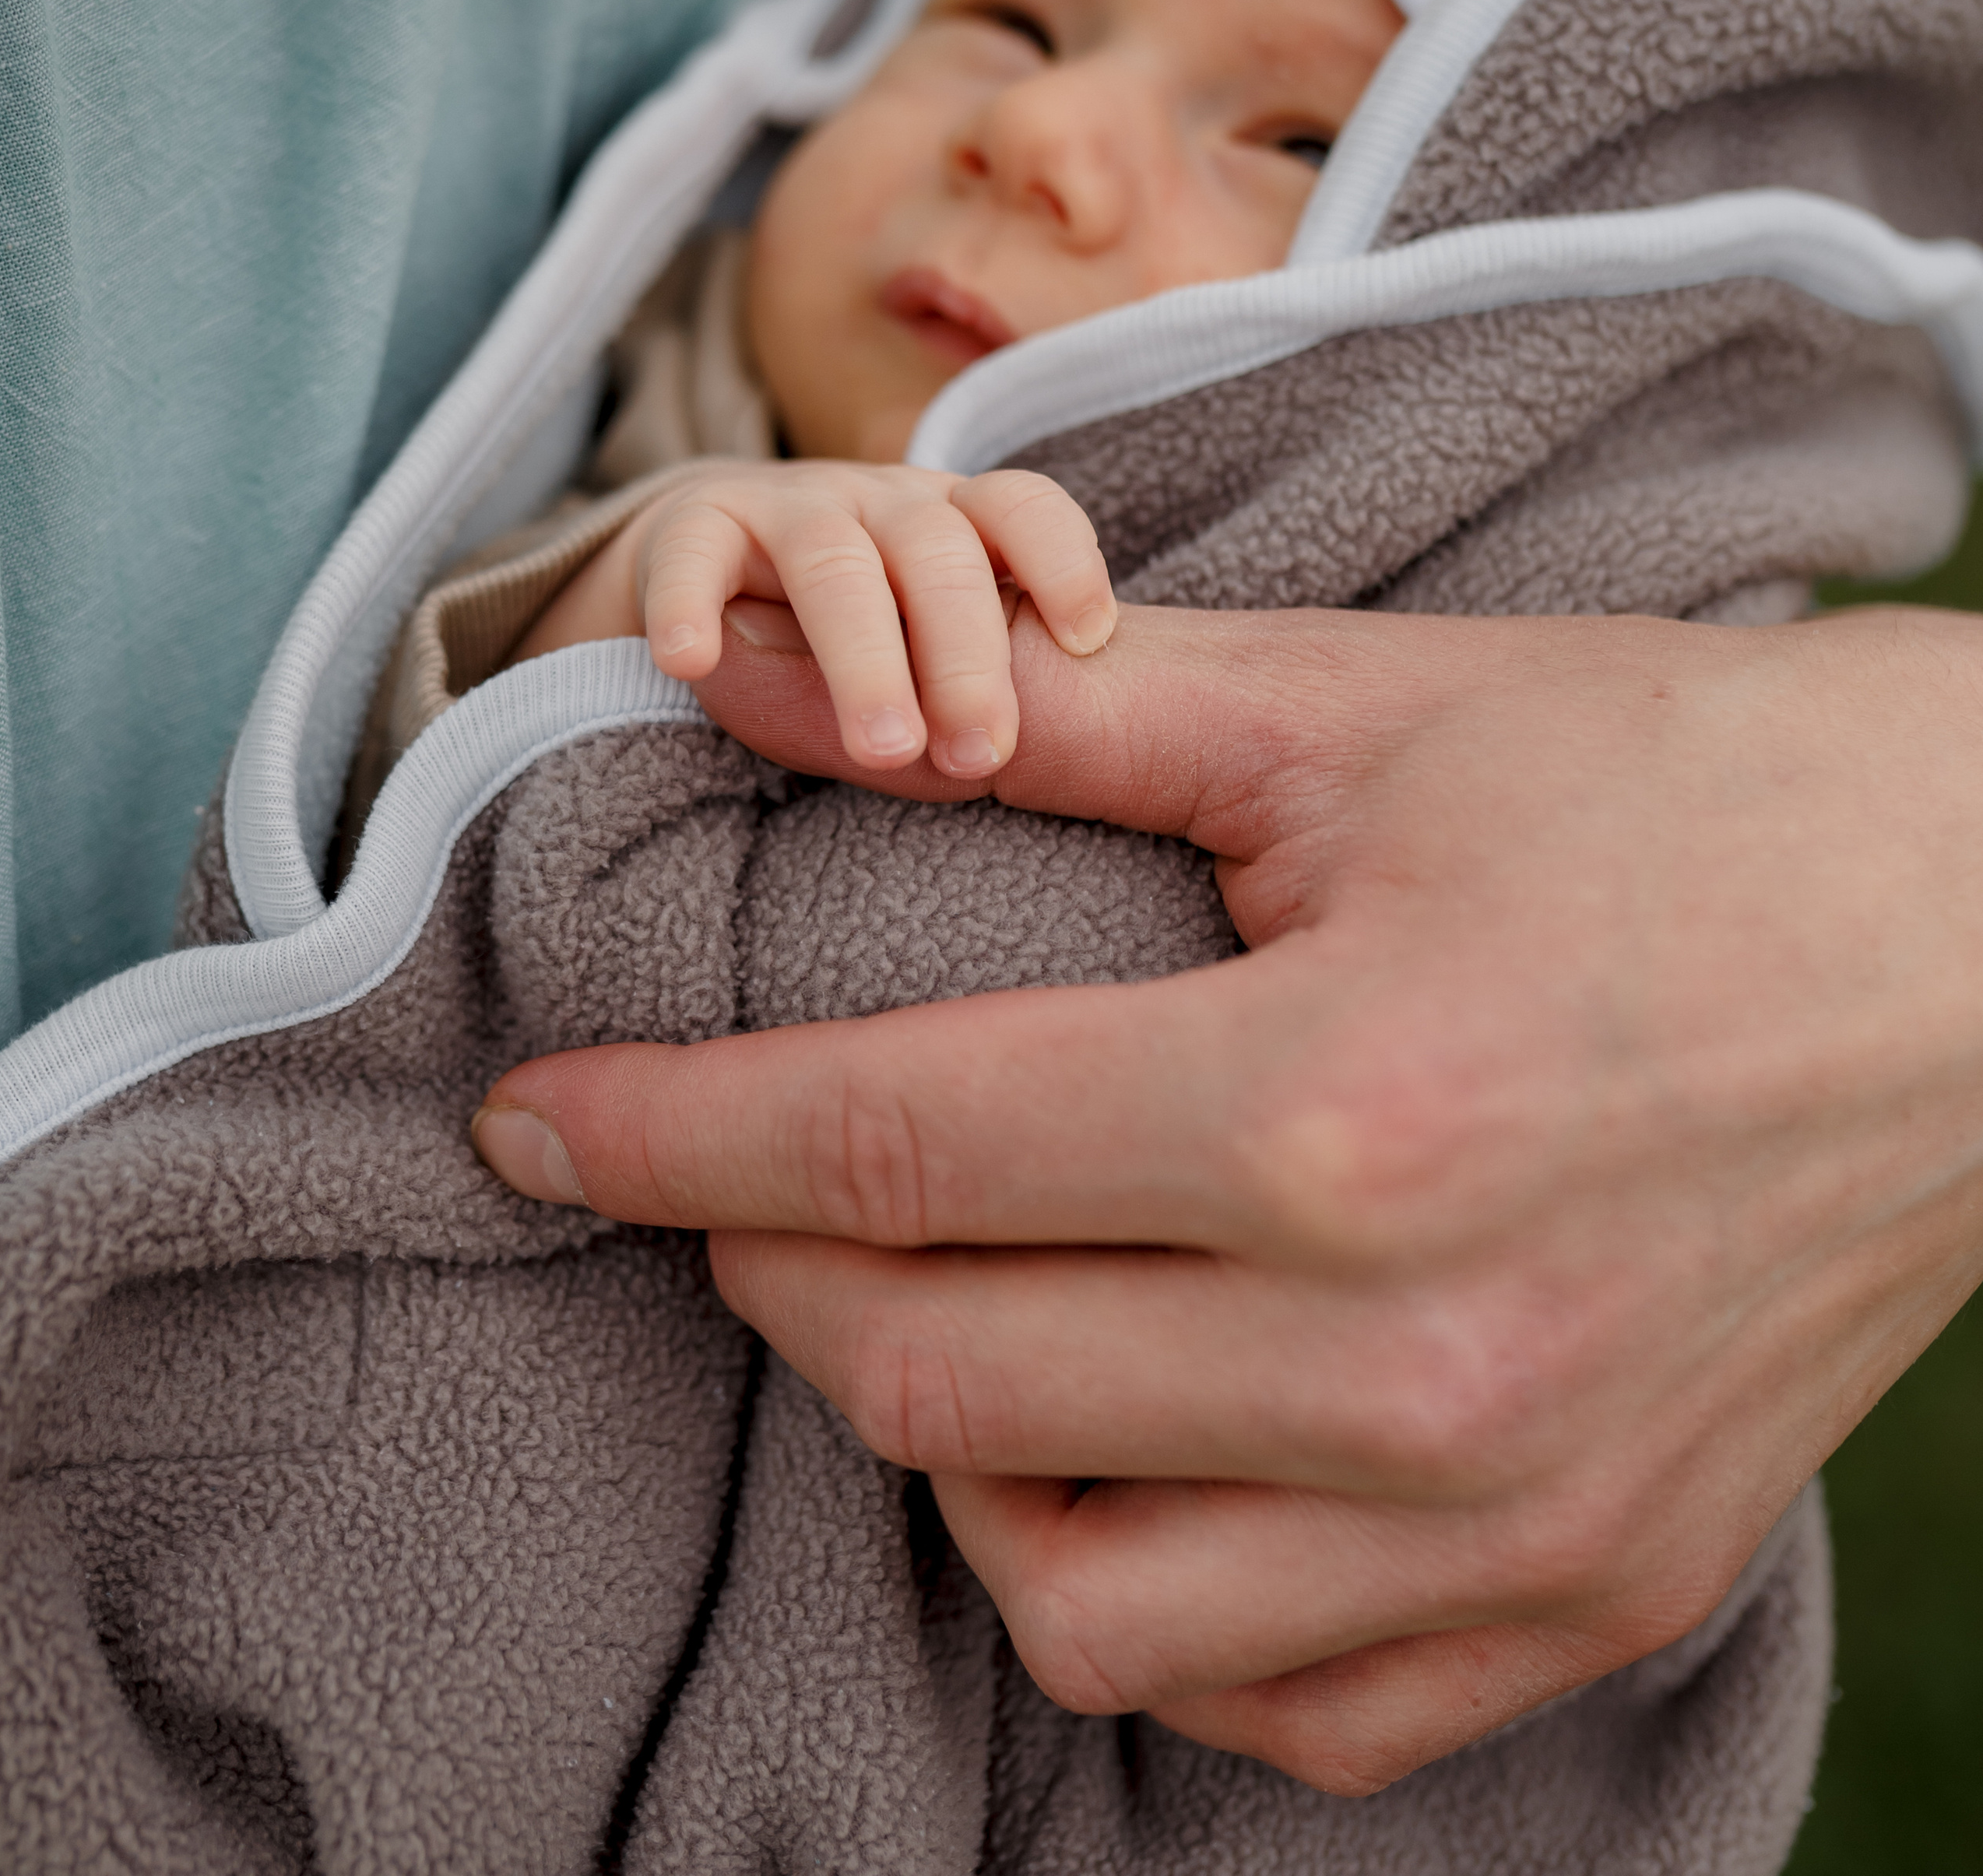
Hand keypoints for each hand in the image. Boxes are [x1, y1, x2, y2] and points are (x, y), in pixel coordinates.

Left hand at [473, 599, 1982, 1792]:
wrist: (1982, 931)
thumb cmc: (1677, 788)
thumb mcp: (1354, 714)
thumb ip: (1043, 712)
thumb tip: (764, 677)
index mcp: (1342, 1110)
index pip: (891, 1146)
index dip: (670, 1131)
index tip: (543, 1118)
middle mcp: (1418, 1362)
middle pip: (940, 1379)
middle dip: (763, 1267)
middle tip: (728, 1176)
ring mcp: (1515, 1518)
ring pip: (1078, 1600)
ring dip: (939, 1457)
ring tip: (934, 1313)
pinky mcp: (1594, 1588)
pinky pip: (1280, 1706)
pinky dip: (1142, 1602)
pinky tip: (1123, 1459)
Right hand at [513, 460, 1114, 776]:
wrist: (714, 561)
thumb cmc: (858, 628)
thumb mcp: (927, 645)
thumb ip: (967, 690)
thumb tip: (1003, 762)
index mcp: (955, 523)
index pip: (1023, 509)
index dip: (1062, 561)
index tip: (1088, 638)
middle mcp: (881, 503)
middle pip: (936, 554)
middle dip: (965, 657)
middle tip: (980, 757)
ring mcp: (788, 509)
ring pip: (834, 563)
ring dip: (864, 658)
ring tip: (884, 750)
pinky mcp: (695, 526)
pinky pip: (692, 557)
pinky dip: (688, 605)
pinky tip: (691, 662)